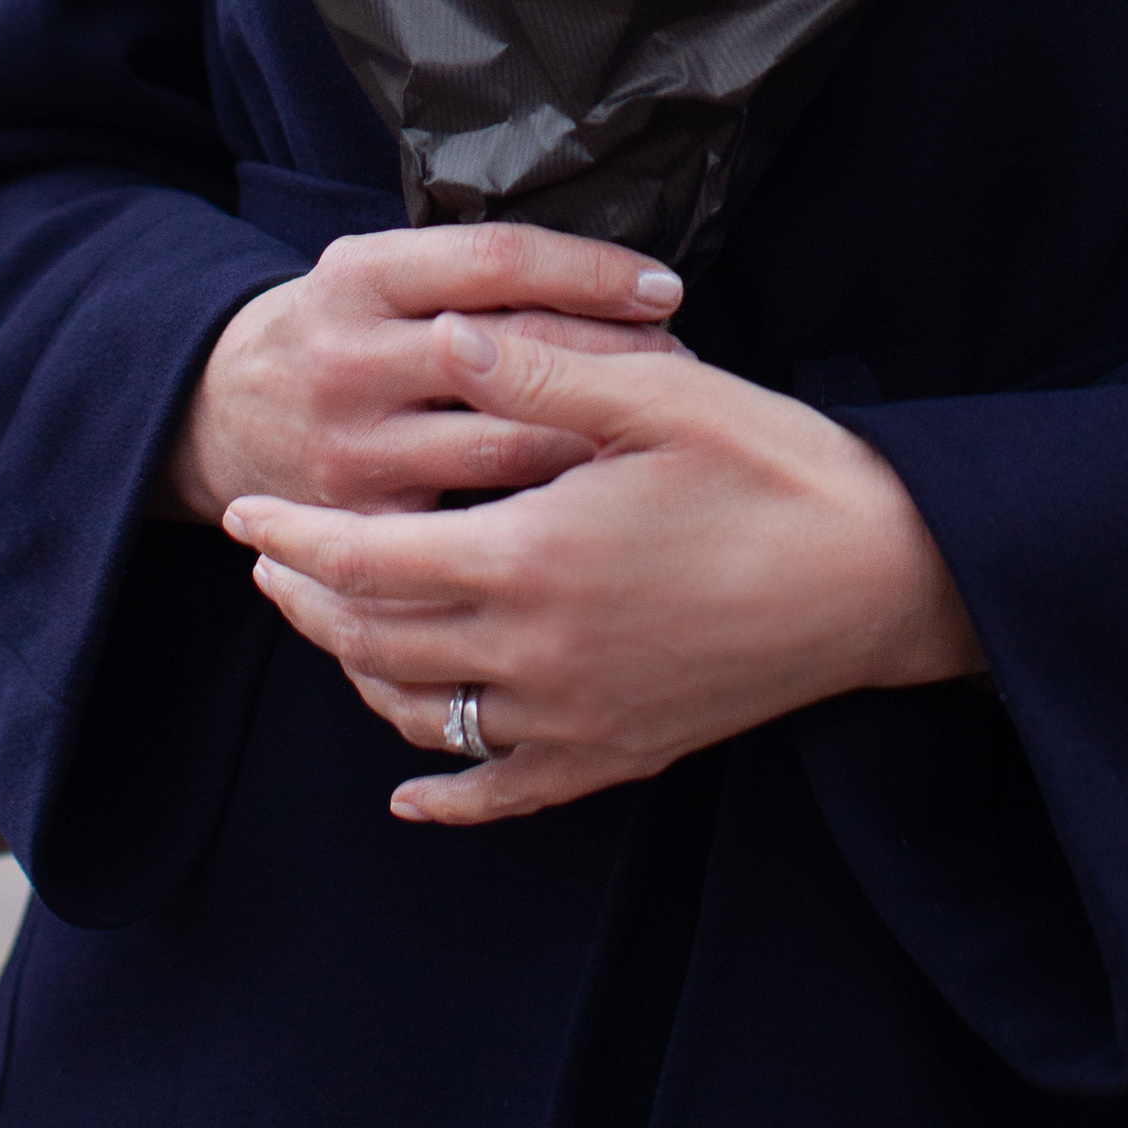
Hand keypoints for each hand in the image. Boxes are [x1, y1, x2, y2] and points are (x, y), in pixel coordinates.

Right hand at [159, 224, 687, 523]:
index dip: (590, 270)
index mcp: (360, 274)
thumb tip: (606, 269)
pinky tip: (599, 498)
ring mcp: (352, 449)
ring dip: (595, 436)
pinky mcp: (361, 525)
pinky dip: (546, 507)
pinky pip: (476, 521)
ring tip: (652, 425)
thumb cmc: (338, 329)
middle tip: (679, 356)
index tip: (662, 284)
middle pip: (510, 353)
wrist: (216, 413)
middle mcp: (349, 358)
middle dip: (611, 354)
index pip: (496, 259)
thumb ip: (463, 270)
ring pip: (506, 447)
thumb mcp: (378, 270)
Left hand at [224, 314, 983, 822]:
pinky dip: (446, 794)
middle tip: (265, 562)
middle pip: (376, 640)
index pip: (369, 557)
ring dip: (358, 674)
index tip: (244, 514)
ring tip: (331, 625)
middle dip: (306, 600)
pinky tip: (412, 791)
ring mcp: (576, 717)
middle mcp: (537, 653)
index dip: (296, 536)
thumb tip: (448, 334)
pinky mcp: (620, 754)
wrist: (883, 577)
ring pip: (424, 717)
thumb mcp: (661, 395)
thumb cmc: (776, 467)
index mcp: (532, 557)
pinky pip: (506, 792)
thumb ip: (542, 369)